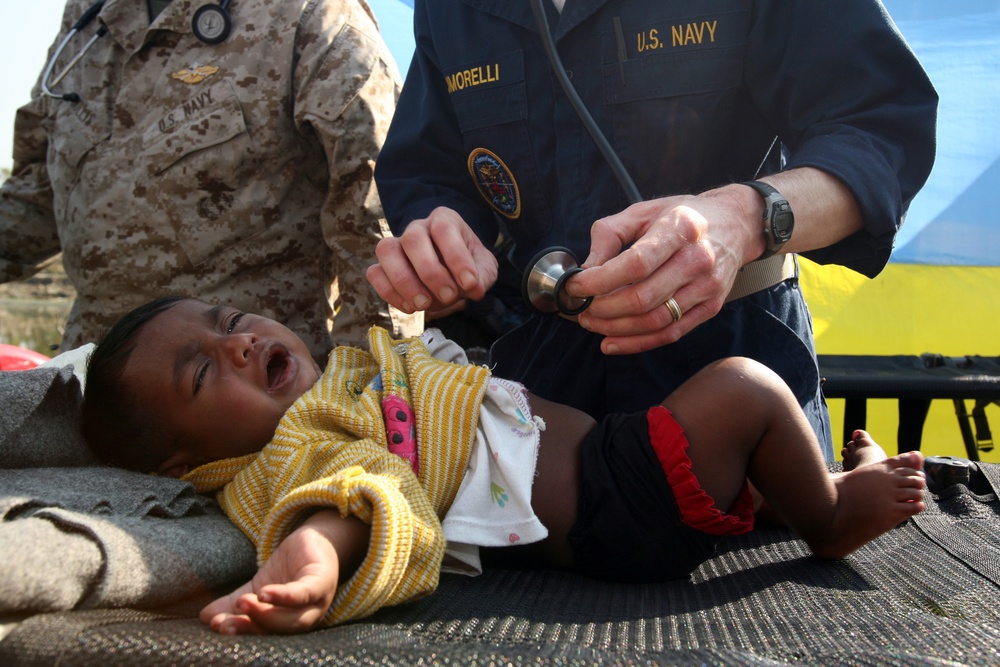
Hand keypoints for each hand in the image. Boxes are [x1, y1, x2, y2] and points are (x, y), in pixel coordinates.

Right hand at [200, 511, 367, 634]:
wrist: (314, 540)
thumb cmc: (287, 570)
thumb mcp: (255, 587)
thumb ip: (232, 603)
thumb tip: (204, 617)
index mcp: (287, 623)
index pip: (263, 633)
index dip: (240, 632)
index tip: (216, 627)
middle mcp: (305, 618)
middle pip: (278, 631)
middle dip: (250, 627)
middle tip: (225, 622)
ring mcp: (317, 602)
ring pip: (293, 618)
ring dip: (265, 614)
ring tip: (242, 604)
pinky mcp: (323, 581)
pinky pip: (304, 594)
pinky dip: (285, 597)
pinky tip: (265, 593)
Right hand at [367, 206, 498, 313]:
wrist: (451, 273)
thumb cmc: (467, 266)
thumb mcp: (484, 269)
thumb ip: (482, 276)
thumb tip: (474, 288)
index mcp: (444, 220)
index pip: (444, 229)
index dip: (456, 257)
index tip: (470, 283)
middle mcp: (417, 228)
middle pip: (413, 239)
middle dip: (431, 272)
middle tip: (448, 297)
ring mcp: (396, 245)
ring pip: (387, 251)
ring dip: (404, 282)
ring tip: (423, 305)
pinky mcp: (383, 266)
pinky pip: (375, 273)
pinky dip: (389, 292)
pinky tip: (410, 307)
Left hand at [565, 186, 759, 354]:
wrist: (737, 223)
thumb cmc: (683, 216)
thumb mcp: (643, 211)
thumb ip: (610, 234)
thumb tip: (586, 269)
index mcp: (680, 228)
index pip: (636, 264)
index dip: (600, 280)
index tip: (576, 286)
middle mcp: (698, 259)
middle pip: (643, 298)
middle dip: (603, 308)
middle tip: (580, 307)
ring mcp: (708, 287)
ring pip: (655, 320)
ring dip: (616, 328)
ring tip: (591, 323)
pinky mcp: (711, 307)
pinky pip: (671, 333)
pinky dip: (638, 343)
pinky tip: (613, 341)